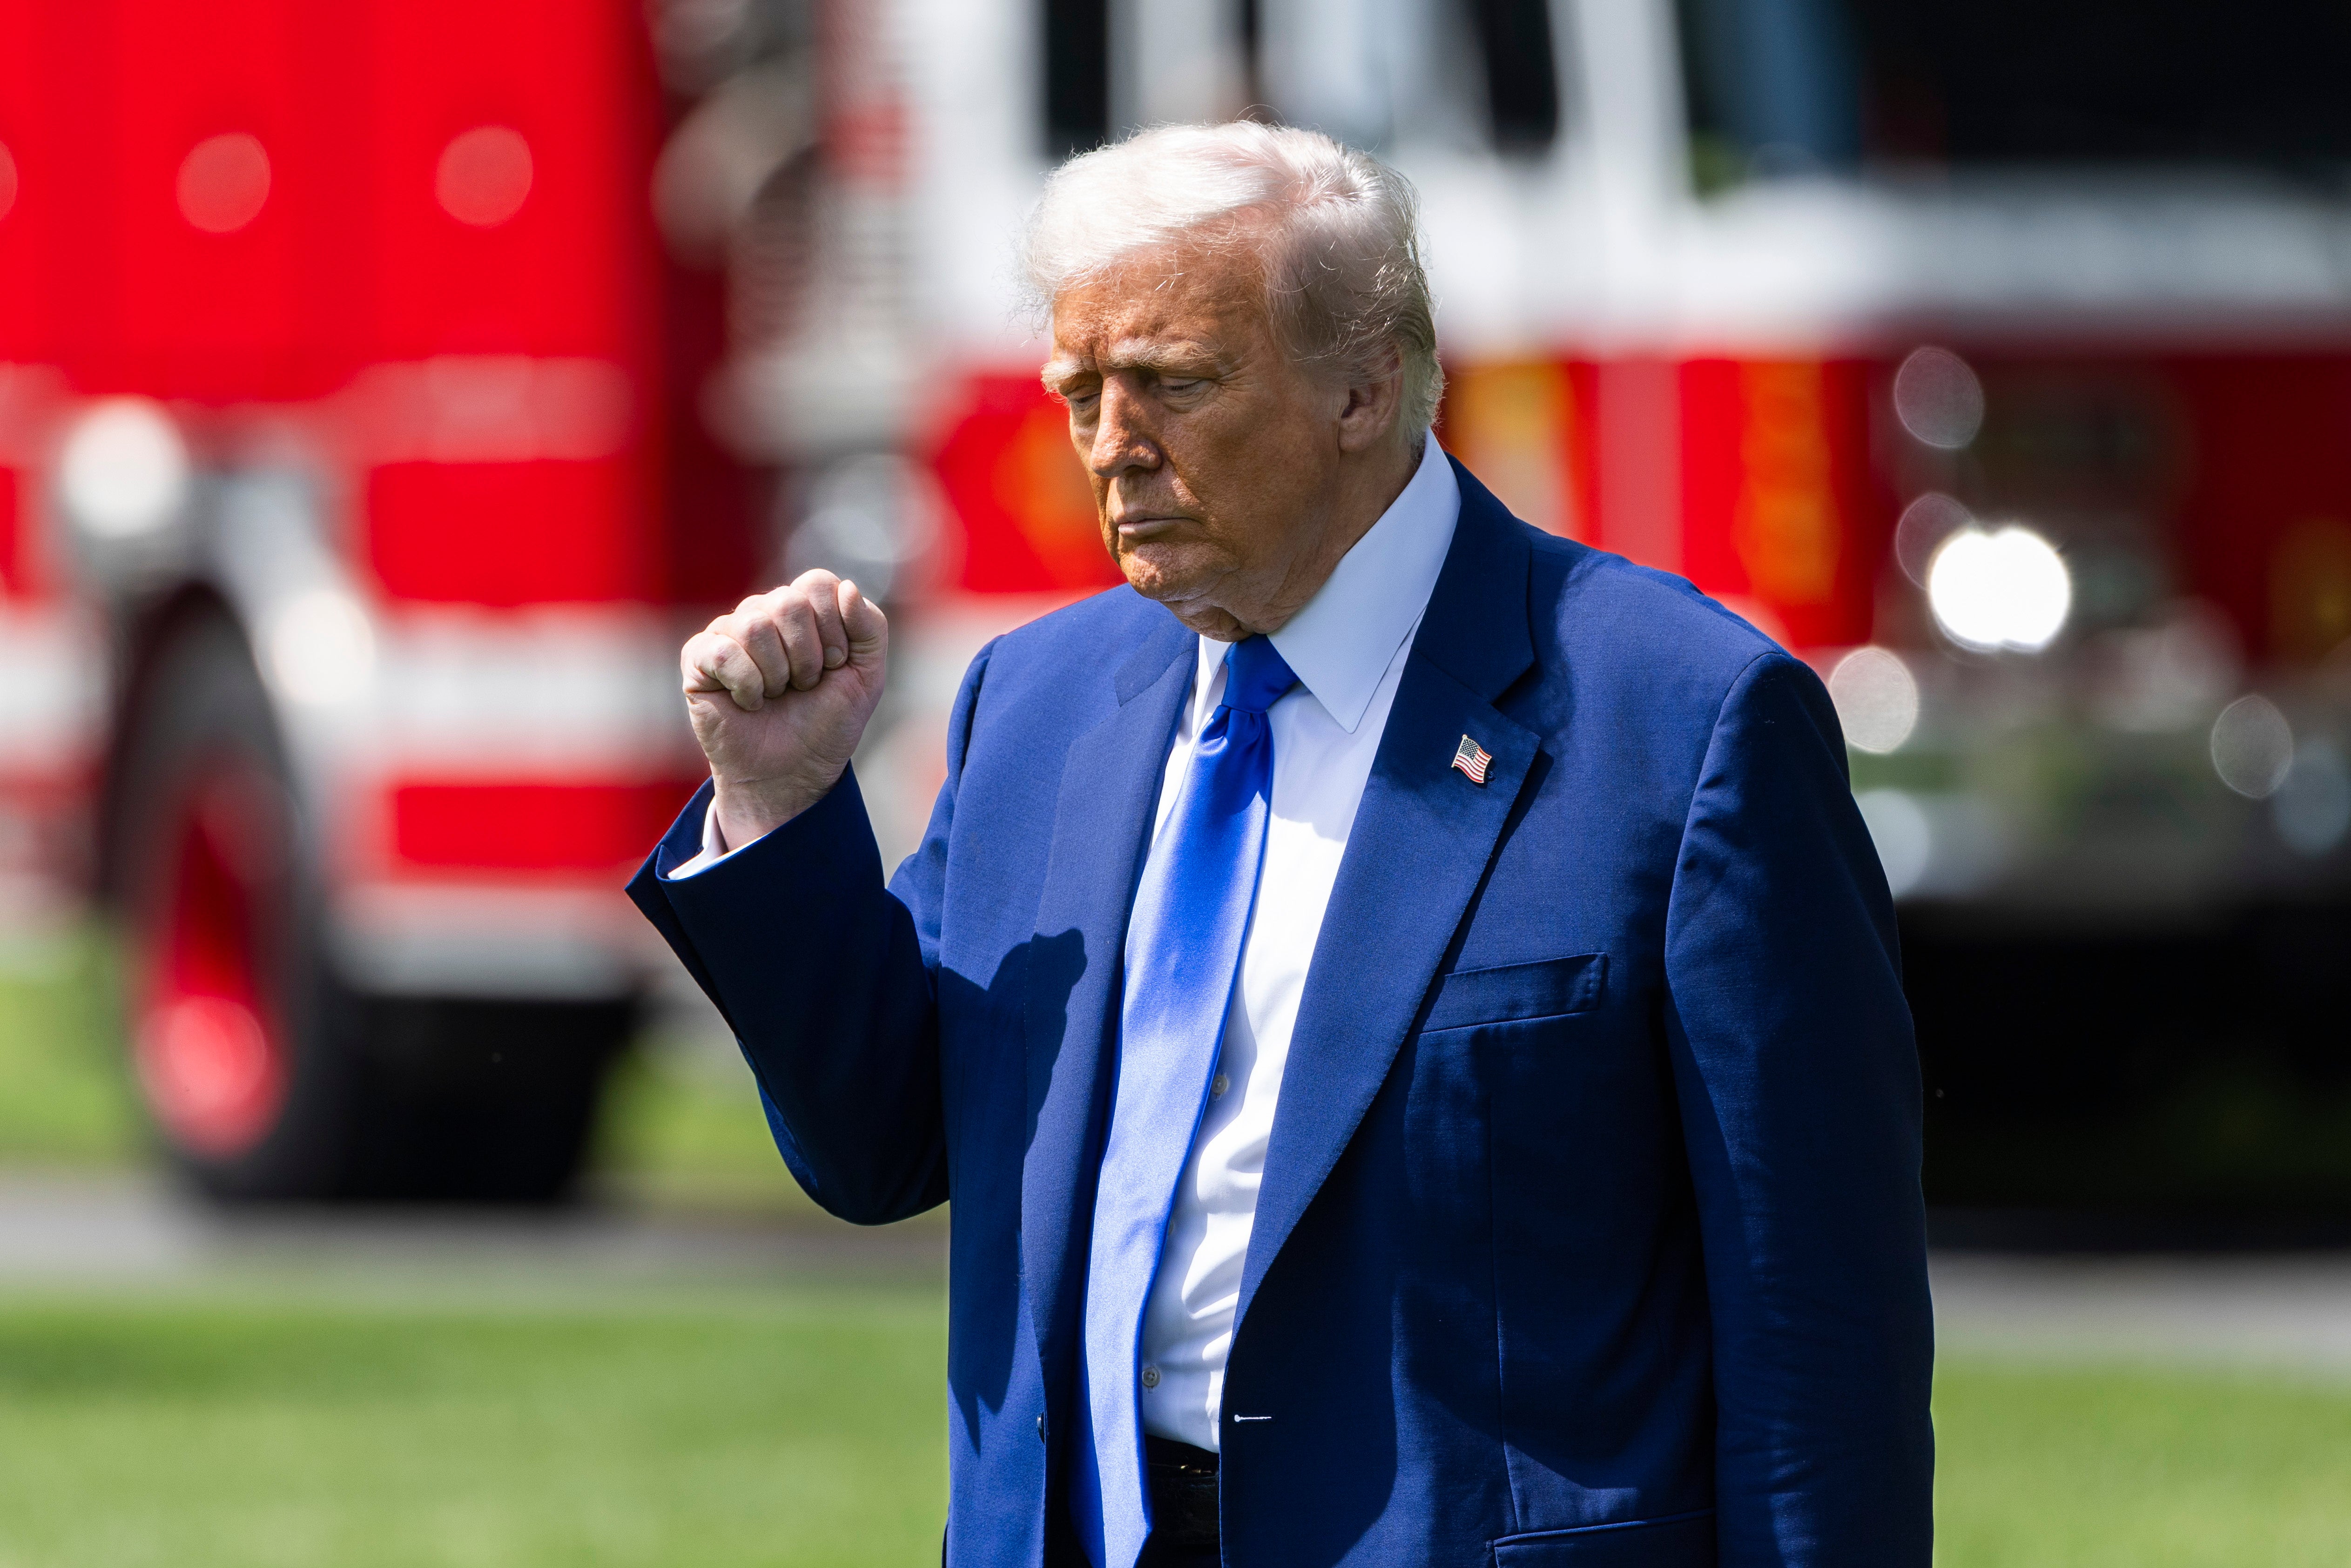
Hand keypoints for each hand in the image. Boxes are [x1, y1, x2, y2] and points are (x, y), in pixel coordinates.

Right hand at [681, 570, 888, 849]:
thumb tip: (846, 586)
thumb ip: (870, 627)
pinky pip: (722, 651)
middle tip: (805, 685)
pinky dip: (747, 685)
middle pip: (787, 602)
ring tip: (777, 694)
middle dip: (807, 656)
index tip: (835, 665)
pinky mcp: (698, 658)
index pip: (817, 584)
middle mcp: (763, 612)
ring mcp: (728, 632)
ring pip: (755, 625)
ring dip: (778, 674)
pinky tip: (750, 702)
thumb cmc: (828, 722)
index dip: (833, 628)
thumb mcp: (867, 676)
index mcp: (803, 609)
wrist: (794, 773)